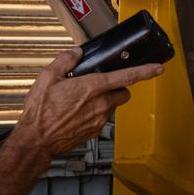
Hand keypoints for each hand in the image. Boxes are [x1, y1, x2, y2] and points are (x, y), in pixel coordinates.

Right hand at [6, 48, 161, 163]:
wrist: (36, 140)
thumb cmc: (40, 112)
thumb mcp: (47, 78)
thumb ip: (65, 61)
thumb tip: (76, 54)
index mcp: (91, 88)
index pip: (126, 77)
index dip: (145, 72)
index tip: (158, 68)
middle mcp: (99, 104)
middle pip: (123, 93)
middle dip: (118, 87)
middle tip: (100, 85)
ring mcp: (98, 120)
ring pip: (112, 106)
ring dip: (104, 101)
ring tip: (81, 100)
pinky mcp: (94, 132)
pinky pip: (102, 119)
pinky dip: (95, 114)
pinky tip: (77, 113)